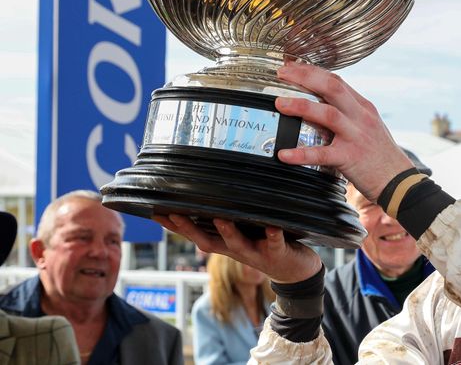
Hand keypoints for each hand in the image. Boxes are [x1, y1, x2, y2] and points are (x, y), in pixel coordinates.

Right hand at [154, 215, 321, 283]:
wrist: (295, 272)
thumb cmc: (265, 245)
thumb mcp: (242, 235)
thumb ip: (226, 221)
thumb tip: (208, 198)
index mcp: (225, 244)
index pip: (194, 234)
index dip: (174, 226)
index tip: (155, 212)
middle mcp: (236, 250)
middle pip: (208, 241)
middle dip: (190, 229)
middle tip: (174, 213)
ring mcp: (256, 252)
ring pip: (238, 244)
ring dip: (228, 232)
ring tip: (221, 218)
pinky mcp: (277, 252)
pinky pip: (275, 243)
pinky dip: (273, 235)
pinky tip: (272, 227)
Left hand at [274, 60, 413, 200]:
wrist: (399, 181)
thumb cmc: (381, 156)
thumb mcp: (370, 127)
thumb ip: (350, 115)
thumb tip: (323, 106)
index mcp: (364, 108)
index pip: (337, 80)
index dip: (313, 71)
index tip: (292, 66)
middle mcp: (361, 117)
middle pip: (333, 87)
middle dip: (305, 77)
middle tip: (282, 73)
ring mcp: (356, 136)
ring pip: (328, 113)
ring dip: (301, 106)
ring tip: (280, 104)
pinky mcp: (350, 157)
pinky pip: (322, 154)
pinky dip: (301, 154)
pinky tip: (285, 154)